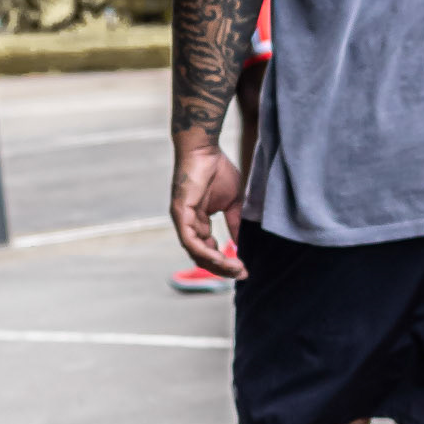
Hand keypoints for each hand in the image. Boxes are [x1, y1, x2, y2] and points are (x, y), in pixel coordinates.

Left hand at [170, 131, 244, 277]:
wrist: (205, 149)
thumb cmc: (216, 170)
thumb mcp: (232, 203)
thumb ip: (235, 224)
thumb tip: (243, 244)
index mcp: (199, 223)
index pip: (209, 250)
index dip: (225, 262)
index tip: (243, 269)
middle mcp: (189, 225)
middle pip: (202, 256)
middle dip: (222, 268)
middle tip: (241, 274)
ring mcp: (182, 220)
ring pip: (196, 253)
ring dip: (216, 263)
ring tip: (235, 268)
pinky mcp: (180, 214)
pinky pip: (191, 240)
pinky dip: (206, 251)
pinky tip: (221, 257)